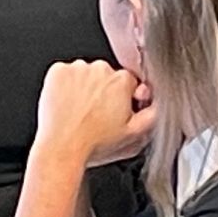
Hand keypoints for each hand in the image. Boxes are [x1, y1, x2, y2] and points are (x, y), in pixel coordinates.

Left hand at [34, 60, 153, 165]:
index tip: (115, 111)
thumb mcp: (135, 134)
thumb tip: (160, 105)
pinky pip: (64, 74)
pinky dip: (64, 85)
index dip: (123, 99)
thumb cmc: (94, 143)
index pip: (128, 83)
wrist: (62, 147)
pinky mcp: (56, 71)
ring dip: (84, 88)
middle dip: (104, 92)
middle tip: (97, 114)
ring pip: (85, 74)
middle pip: (106, 76)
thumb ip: (154, 114)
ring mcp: (76, 68)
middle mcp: (100, 69)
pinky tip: (67, 104)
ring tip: (80, 111)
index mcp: (122, 80)